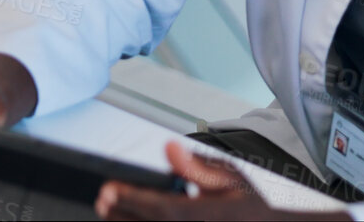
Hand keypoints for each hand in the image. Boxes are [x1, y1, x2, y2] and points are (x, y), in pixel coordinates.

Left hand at [97, 142, 348, 220]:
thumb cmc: (260, 207)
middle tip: (103, 202)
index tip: (109, 189)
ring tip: (112, 214)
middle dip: (124, 214)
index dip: (132, 199)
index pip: (163, 208)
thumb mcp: (234, 178)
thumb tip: (169, 148)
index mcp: (212, 216)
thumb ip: (198, 167)